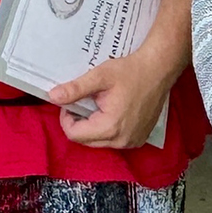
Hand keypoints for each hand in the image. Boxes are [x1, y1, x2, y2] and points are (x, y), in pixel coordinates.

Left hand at [48, 42, 179, 148]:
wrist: (158, 70)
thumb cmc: (131, 72)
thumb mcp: (98, 77)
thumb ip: (74, 89)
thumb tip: (53, 97)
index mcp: (111, 127)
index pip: (75, 135)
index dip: (66, 118)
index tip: (70, 102)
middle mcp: (123, 141)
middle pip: (86, 141)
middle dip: (78, 123)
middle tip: (82, 102)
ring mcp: (133, 142)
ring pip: (99, 142)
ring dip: (92, 127)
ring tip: (97, 105)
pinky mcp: (139, 139)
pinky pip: (114, 140)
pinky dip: (106, 129)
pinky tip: (110, 111)